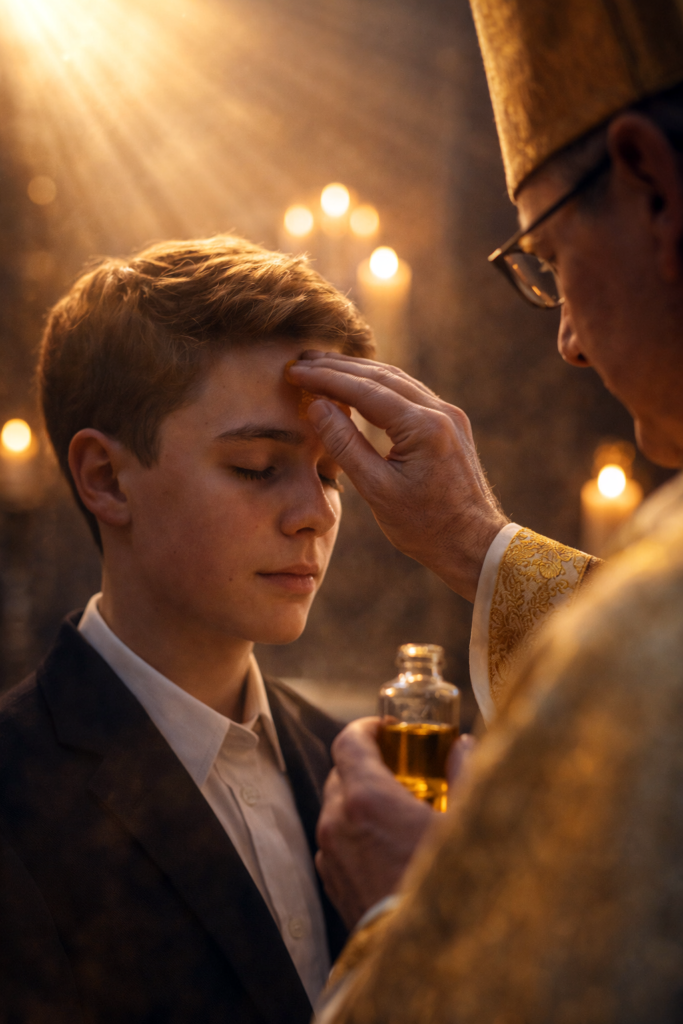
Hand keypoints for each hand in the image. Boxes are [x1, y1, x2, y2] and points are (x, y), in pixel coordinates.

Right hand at [287, 352, 507, 601]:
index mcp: (423, 427)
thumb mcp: (377, 490)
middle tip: (302, 360)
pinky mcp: (449, 423)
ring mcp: (448, 415)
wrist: (473, 543)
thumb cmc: (424, 526)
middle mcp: (440, 411)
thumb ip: (345, 444)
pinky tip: (357, 386)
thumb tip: (316, 406)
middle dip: (338, 367)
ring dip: (357, 372)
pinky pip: (408, 393)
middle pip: (381, 376)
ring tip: (322, 366)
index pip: (365, 390)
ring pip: (396, 380)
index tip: (295, 371)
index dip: (326, 378)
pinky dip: (378, 386)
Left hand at [315, 718, 475, 928]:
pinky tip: (386, 843)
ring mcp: (331, 854)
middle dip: (366, 763)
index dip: (366, 728)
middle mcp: (338, 822)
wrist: (428, 957)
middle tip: (401, 767)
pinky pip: (336, 841)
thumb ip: (465, 774)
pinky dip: (354, 831)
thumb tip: (464, 745)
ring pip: (336, 808)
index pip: (348, 741)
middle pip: (340, 772)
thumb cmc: (449, 886)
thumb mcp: (467, 823)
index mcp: (366, 798)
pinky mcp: (332, 883)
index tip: (388, 730)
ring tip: (397, 807)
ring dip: (359, 799)